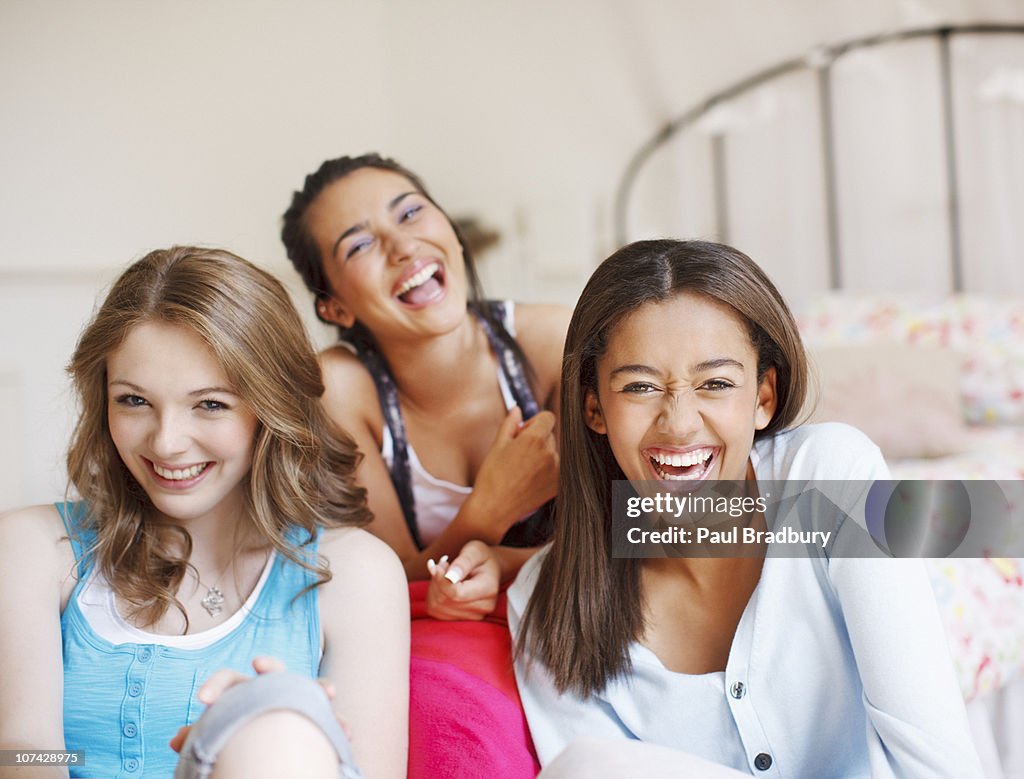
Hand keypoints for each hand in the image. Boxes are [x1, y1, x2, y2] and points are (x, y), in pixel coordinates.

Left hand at [169, 656, 347, 752]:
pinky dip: (338, 723)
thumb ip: (202, 736)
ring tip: (327, 693)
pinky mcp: (317, 719)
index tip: (202, 700)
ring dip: (318, 688)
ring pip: (310, 688)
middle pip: (273, 671)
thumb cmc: (238, 738)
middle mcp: (271, 690)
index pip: (229, 680)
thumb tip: (175, 740)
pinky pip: (331, 718)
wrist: (264, 752)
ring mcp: (297, 700)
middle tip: (259, 665)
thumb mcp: (219, 737)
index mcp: (244, 692)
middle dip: (270, 667)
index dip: (217, 686)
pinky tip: (344, 733)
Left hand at [424, 540, 500, 620]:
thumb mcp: (475, 551)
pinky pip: (436, 610)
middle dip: (437, 580)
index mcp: (489, 589)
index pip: (456, 594)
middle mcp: (483, 607)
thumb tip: (449, 577)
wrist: (491, 570)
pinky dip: (433, 595)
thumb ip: (463, 563)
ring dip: (434, 587)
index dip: (441, 580)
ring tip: (445, 572)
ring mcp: (473, 616)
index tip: (439, 564)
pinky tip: (442, 583)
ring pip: (437, 606)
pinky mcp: (461, 619)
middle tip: (443, 564)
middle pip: (445, 600)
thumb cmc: (482, 557)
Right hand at [470, 406, 558, 537]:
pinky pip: (555, 469)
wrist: (494, 509)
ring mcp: (556, 470)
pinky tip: (529, 480)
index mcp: (535, 439)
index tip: (522, 434)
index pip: (548, 417)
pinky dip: (545, 471)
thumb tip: (517, 409)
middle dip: (536, 439)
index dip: (534, 422)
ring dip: (541, 455)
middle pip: (549, 435)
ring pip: (552, 452)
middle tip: (517, 454)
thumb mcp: (498, 445)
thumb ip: (510, 424)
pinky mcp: (558, 485)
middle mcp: (550, 453)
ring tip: (521, 470)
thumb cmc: (492, 475)